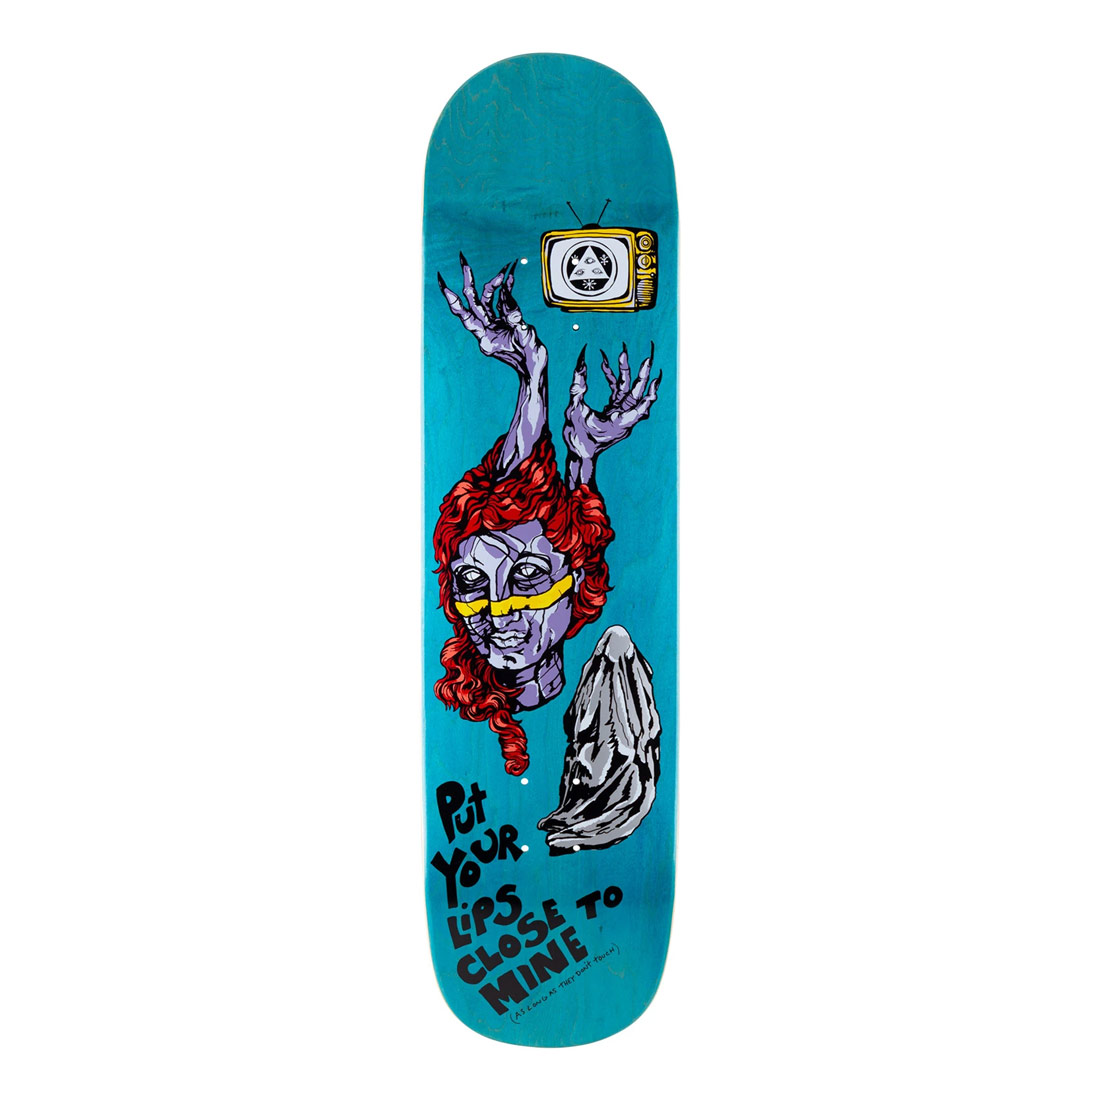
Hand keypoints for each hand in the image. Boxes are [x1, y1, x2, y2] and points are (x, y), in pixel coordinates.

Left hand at [437, 255, 546, 377]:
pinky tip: (509, 279)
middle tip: (463, 261)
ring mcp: (495, 326)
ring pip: (488, 300)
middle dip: (468, 281)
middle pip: (473, 301)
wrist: (535, 371)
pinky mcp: (506, 323)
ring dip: (493, 285)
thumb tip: (509, 299)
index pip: (464, 314)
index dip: (452, 299)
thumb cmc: (529, 361)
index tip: (442, 283)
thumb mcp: (525, 338)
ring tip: (503, 272)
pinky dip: (506, 291)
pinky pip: (503, 304)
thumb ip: (517, 318)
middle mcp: (487, 330)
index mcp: (485, 338)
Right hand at [563, 343, 660, 463]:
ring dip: (624, 373)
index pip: (639, 409)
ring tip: (622, 353)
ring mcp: (620, 415)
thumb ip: (577, 389)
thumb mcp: (573, 412)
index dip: (648, 396)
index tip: (656, 382)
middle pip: (637, 394)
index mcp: (619, 424)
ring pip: (627, 390)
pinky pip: (617, 393)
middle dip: (642, 375)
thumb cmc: (577, 439)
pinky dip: (611, 380)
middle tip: (648, 359)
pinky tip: (603, 365)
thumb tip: (580, 366)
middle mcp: (624, 419)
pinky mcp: (614, 412)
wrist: (578, 454)